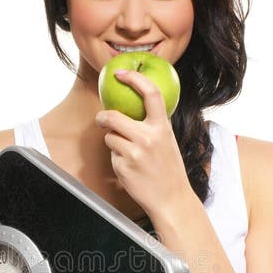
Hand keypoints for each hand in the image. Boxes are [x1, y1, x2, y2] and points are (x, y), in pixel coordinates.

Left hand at [95, 70, 191, 218]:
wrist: (171, 199)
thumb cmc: (168, 169)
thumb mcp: (167, 141)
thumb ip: (152, 123)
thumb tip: (132, 104)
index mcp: (162, 127)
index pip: (151, 93)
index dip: (134, 78)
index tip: (120, 73)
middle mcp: (148, 138)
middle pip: (113, 116)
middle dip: (103, 117)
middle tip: (102, 120)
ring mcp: (134, 153)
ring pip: (109, 137)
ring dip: (113, 142)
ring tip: (128, 153)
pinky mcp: (123, 167)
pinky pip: (112, 154)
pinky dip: (117, 158)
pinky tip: (130, 168)